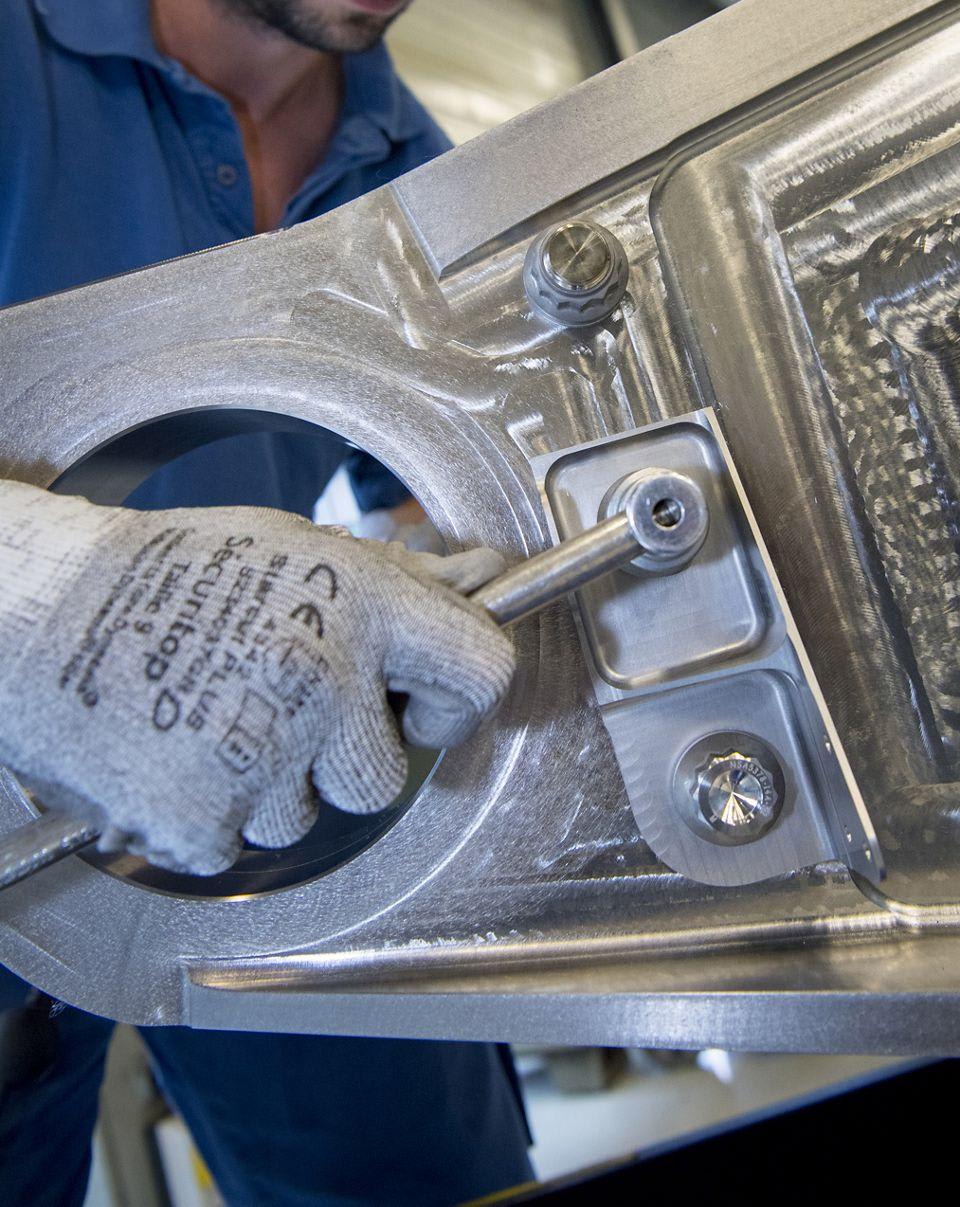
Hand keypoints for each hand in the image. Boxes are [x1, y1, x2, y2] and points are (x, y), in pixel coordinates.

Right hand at [0, 481, 512, 873]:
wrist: (44, 612)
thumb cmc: (171, 568)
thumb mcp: (298, 547)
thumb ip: (395, 581)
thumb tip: (482, 579)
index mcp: (362, 602)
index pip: (484, 669)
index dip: (462, 699)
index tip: (429, 708)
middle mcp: (325, 679)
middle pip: (383, 776)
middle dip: (340, 755)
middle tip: (277, 706)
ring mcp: (266, 754)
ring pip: (306, 816)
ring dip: (269, 784)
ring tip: (210, 715)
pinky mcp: (206, 819)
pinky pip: (237, 844)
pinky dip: (209, 815)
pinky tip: (174, 752)